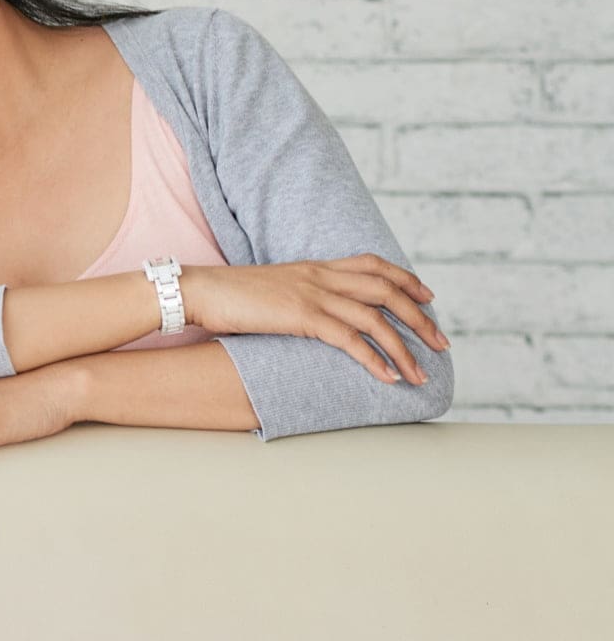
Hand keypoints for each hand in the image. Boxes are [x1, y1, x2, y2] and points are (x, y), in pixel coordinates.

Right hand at [179, 256, 449, 384]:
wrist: (200, 290)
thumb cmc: (228, 295)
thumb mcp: (272, 289)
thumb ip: (298, 296)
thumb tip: (314, 316)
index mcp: (313, 266)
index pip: (372, 264)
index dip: (405, 278)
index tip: (427, 296)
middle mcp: (319, 275)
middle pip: (386, 290)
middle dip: (419, 318)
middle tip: (441, 343)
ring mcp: (312, 294)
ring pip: (375, 317)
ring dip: (405, 347)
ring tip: (422, 373)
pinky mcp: (301, 315)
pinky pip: (350, 338)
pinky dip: (374, 358)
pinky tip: (389, 376)